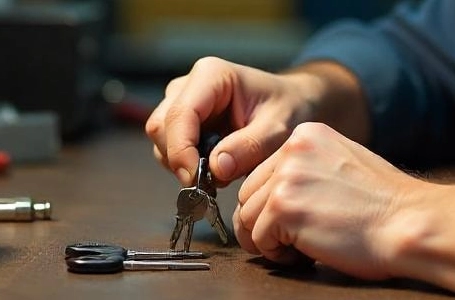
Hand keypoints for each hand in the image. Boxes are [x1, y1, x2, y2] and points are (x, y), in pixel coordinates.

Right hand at [146, 57, 319, 185]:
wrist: (292, 103)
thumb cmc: (288, 109)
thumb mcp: (278, 129)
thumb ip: (249, 147)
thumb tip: (215, 168)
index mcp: (211, 75)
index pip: (180, 114)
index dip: (181, 150)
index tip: (195, 180)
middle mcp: (188, 85)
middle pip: (161, 127)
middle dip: (180, 160)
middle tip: (212, 182)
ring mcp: (181, 101)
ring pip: (161, 139)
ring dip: (183, 164)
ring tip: (221, 173)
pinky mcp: (182, 120)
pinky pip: (170, 147)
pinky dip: (187, 164)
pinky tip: (216, 168)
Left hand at [233, 122, 418, 279]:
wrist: (409, 224)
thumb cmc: (386, 206)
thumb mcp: (345, 164)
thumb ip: (310, 168)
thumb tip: (277, 190)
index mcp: (307, 135)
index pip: (262, 173)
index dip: (274, 204)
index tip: (298, 219)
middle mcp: (292, 149)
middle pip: (249, 195)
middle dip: (267, 223)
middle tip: (299, 239)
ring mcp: (286, 177)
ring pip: (247, 219)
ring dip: (271, 241)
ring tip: (305, 246)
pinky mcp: (283, 208)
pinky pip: (258, 240)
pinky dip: (278, 254)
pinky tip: (308, 252)